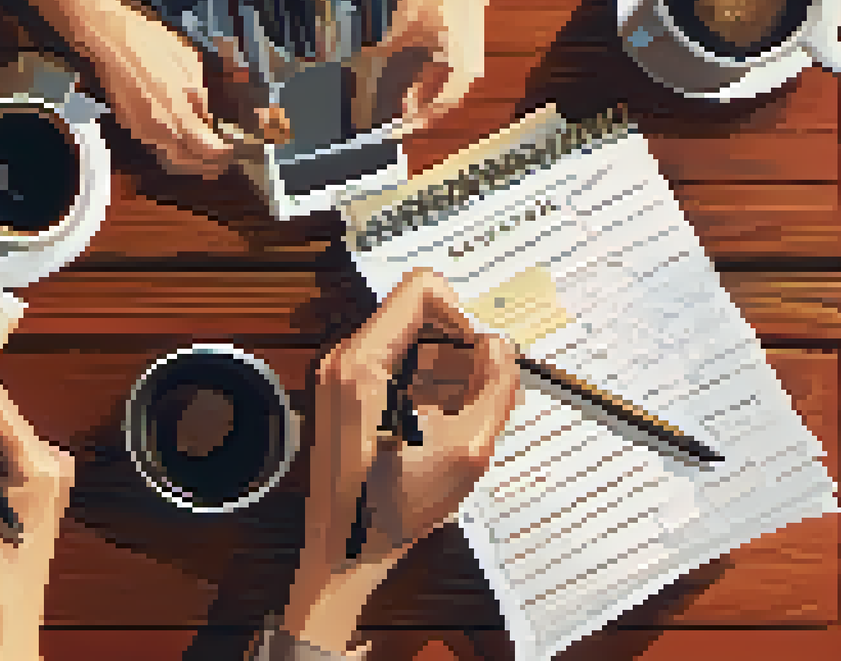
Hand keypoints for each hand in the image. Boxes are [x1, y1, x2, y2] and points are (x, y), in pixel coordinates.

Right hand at [86, 8, 236, 177]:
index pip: (208, 151)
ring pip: (169, 158)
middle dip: (207, 165)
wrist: (112, 42)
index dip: (223, 153)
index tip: (232, 148)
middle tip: (221, 159)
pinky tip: (179, 136)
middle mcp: (160, 133)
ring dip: (188, 160)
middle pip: (187, 164)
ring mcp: (141, 132)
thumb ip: (201, 100)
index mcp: (180, 118)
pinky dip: (171, 148)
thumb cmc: (155, 47)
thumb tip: (207, 121)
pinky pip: (155, 145)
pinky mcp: (130, 125)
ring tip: (202, 152)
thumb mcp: (191, 68)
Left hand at [282, 269, 517, 651]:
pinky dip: (426, 392)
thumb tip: (501, 346)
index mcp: (363, 362)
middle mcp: (343, 359)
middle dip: (459, 355)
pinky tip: (438, 435)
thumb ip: (495, 389)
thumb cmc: (392, 507)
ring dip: (446, 377)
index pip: (420, 289)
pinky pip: (395, 370)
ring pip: (411, 347)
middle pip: (419, 320)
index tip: (479, 357)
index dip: (463, 314)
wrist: (344, 551)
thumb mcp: (466, 450)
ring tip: (458, 426)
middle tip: (479, 400)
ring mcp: (340, 377)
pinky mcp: (344, 396)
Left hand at [357, 0, 490, 137]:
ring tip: (400, 104)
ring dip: (423, 95)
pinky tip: (411, 80)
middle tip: (396, 122)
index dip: (418, 118)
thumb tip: (366, 70)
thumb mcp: (408, 22)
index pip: (439, 103)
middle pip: (443, 99)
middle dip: (419, 111)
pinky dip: (427, 79)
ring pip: (443, 87)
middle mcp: (468, 66)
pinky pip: (445, 72)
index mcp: (461, 66)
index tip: (397, 128)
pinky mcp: (462, 46)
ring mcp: (468, 56)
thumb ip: (390, 49)